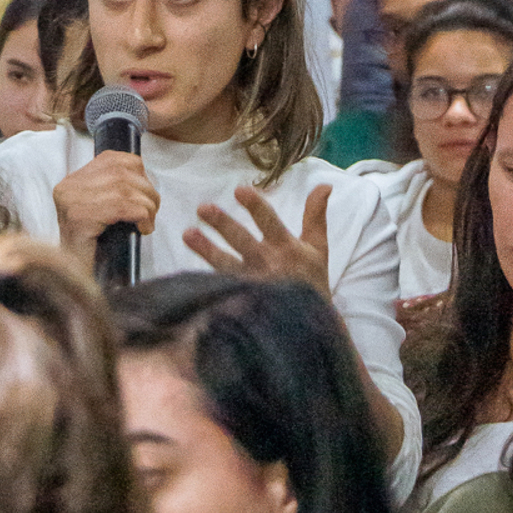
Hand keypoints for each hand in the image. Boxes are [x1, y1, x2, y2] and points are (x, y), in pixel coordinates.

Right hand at [52, 151, 159, 268]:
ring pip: (124, 189)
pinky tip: (143, 228)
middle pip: (120, 173)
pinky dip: (140, 215)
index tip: (146, 192)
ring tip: (148, 222)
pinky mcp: (78, 219)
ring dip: (146, 205)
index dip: (138, 172)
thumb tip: (145, 179)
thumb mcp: (103, 210)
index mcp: (71, 181)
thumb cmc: (94, 248)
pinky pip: (121, 206)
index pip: (112, 158)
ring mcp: (70, 202)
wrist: (75, 281)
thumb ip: (115, 189)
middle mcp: (67, 187)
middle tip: (153, 211)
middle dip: (146, 191)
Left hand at [184, 184, 331, 298]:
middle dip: (223, 224)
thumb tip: (324, 184)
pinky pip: (222, 289)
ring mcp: (253, 284)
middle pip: (242, 241)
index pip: (270, 222)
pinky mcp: (241, 301)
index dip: (256, 207)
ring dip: (207, 250)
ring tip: (187, 234)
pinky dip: (206, 281)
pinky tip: (189, 272)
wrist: (310, 327)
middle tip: (203, 208)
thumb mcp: (318, 248)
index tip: (239, 190)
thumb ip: (316, 215)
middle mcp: (268, 264)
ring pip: (226, 265)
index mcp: (287, 248)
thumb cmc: (311, 281)